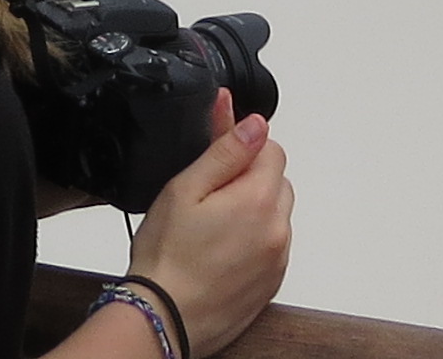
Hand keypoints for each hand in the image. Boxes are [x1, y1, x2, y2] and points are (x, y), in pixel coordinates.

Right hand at [126, 93, 294, 354]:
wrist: (165, 318)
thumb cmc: (167, 258)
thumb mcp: (185, 188)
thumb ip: (225, 151)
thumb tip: (254, 124)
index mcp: (259, 199)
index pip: (272, 149)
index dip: (241, 147)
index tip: (217, 158)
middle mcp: (278, 229)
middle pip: (277, 181)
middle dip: (248, 179)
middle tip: (208, 194)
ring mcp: (277, 259)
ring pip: (275, 215)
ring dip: (253, 210)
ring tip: (211, 227)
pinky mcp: (272, 282)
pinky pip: (271, 246)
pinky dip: (252, 241)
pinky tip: (219, 250)